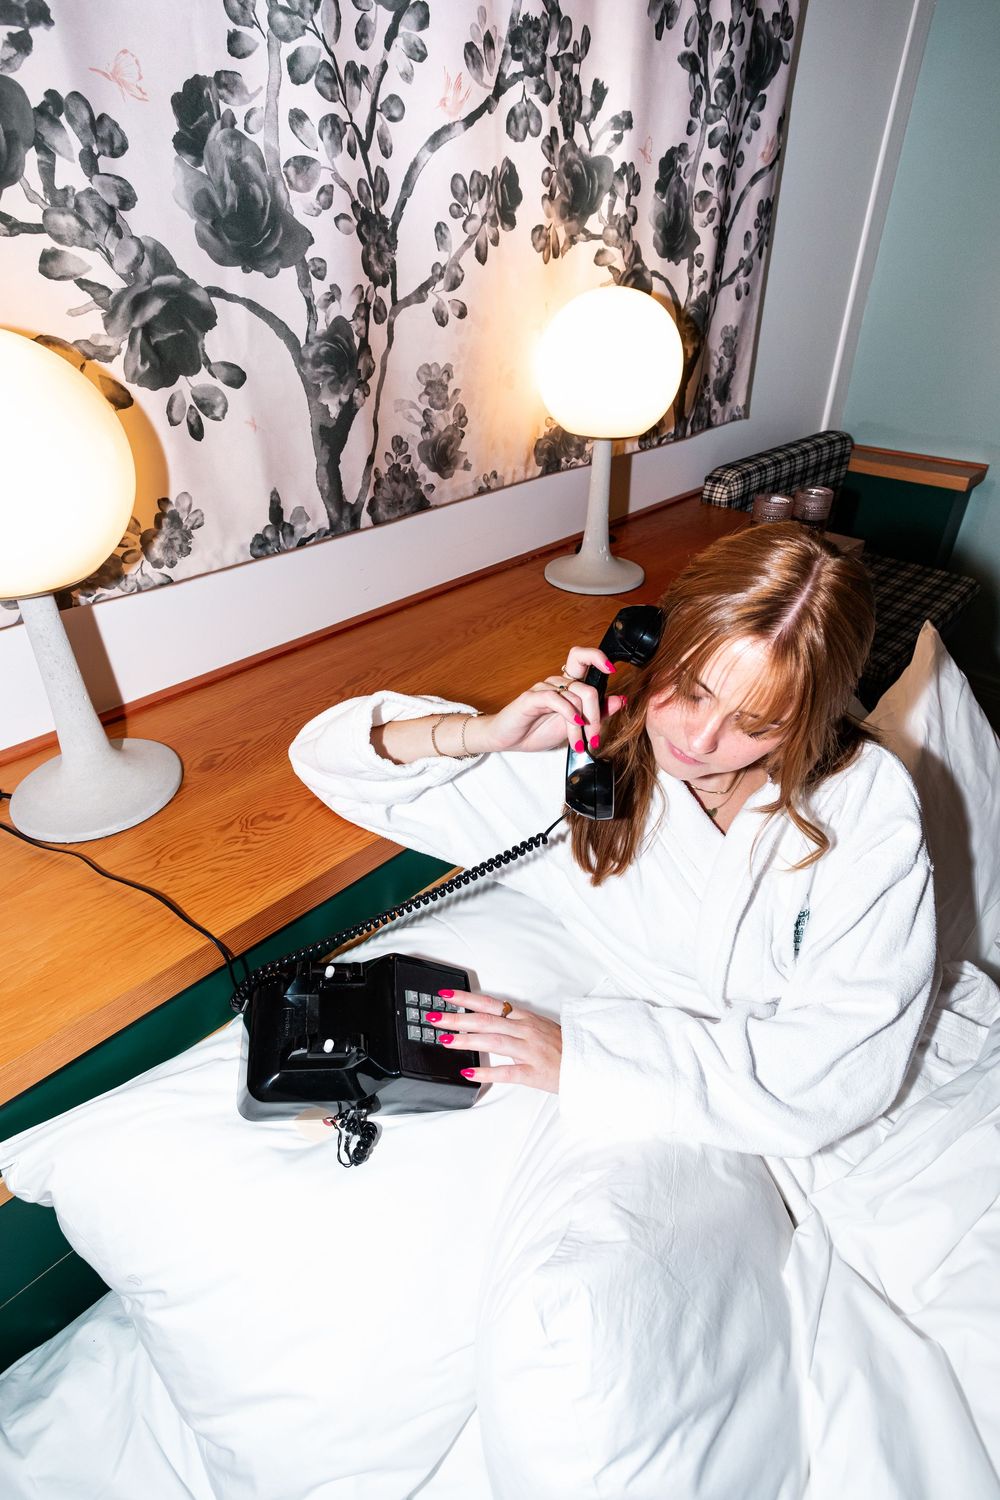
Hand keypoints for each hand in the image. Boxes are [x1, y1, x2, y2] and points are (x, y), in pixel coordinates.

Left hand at [426, 990, 562, 1092]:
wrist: (587, 1065)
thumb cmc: (561, 1048)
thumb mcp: (537, 1028)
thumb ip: (512, 1024)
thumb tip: (483, 1021)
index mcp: (524, 1018)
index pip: (490, 1004)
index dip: (466, 998)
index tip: (445, 994)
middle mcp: (525, 1030)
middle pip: (486, 1020)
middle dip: (457, 1018)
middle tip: (434, 1017)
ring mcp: (530, 1051)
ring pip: (494, 1041)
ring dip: (467, 1040)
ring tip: (446, 1040)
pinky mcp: (534, 1072)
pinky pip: (508, 1071)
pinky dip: (487, 1072)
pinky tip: (469, 1072)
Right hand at [475, 644, 626, 755]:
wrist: (509, 740)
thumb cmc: (538, 730)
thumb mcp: (575, 725)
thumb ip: (597, 712)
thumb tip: (620, 700)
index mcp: (568, 686)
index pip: (583, 659)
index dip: (598, 658)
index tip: (612, 669)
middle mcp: (557, 683)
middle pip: (586, 687)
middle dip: (596, 715)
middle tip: (595, 737)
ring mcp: (544, 688)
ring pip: (574, 698)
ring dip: (581, 725)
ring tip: (580, 744)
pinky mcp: (531, 698)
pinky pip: (555, 699)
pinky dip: (568, 712)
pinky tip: (574, 724)